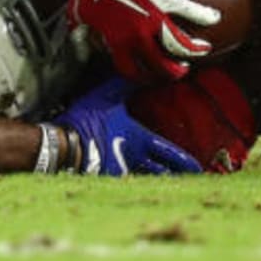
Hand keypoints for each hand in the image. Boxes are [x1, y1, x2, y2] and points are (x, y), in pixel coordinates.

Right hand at [55, 77, 201, 174]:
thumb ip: (122, 85)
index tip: (198, 167)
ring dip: (158, 182)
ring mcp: (123, 171)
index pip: (169, 152)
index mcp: (138, 139)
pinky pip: (126, 183)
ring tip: (168, 186)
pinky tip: (135, 188)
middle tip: (191, 181)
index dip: (185, 160)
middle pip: (163, 171)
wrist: (63, 146)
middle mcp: (135, 158)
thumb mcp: (104, 98)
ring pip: (147, 179)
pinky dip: (134, 186)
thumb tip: (141, 72)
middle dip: (178, 176)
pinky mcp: (107, 180)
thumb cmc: (85, 122)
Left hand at [68, 0, 217, 80]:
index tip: (146, 75)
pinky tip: (213, 18)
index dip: (139, 76)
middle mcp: (138, 33)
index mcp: (116, 39)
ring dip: (193, 51)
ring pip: (180, 45)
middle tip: (177, 70)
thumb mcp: (78, 12)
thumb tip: (87, 46)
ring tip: (201, 49)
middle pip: (160, 65)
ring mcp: (155, 17)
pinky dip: (205, 15)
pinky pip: (192, 11)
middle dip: (171, 72)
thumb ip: (83, 34)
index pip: (130, 69)